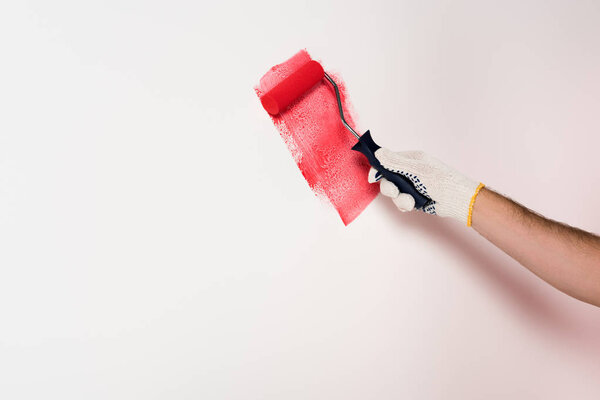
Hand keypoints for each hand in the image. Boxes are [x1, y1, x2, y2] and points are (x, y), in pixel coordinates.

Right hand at [368, 149, 483, 225]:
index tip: (374, 177)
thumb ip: (396, 162)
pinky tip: (414, 205)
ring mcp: (411, 186)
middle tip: (396, 192)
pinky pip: (400, 202)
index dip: (378, 169)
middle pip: (387, 179)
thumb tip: (378, 152)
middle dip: (390, 188)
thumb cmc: (442, 181)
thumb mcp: (417, 170)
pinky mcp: (413, 198)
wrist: (456, 201)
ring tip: (411, 201)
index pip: (387, 161)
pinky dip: (405, 205)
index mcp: (411, 160)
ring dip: (400, 198)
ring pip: (393, 193)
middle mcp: (409, 172)